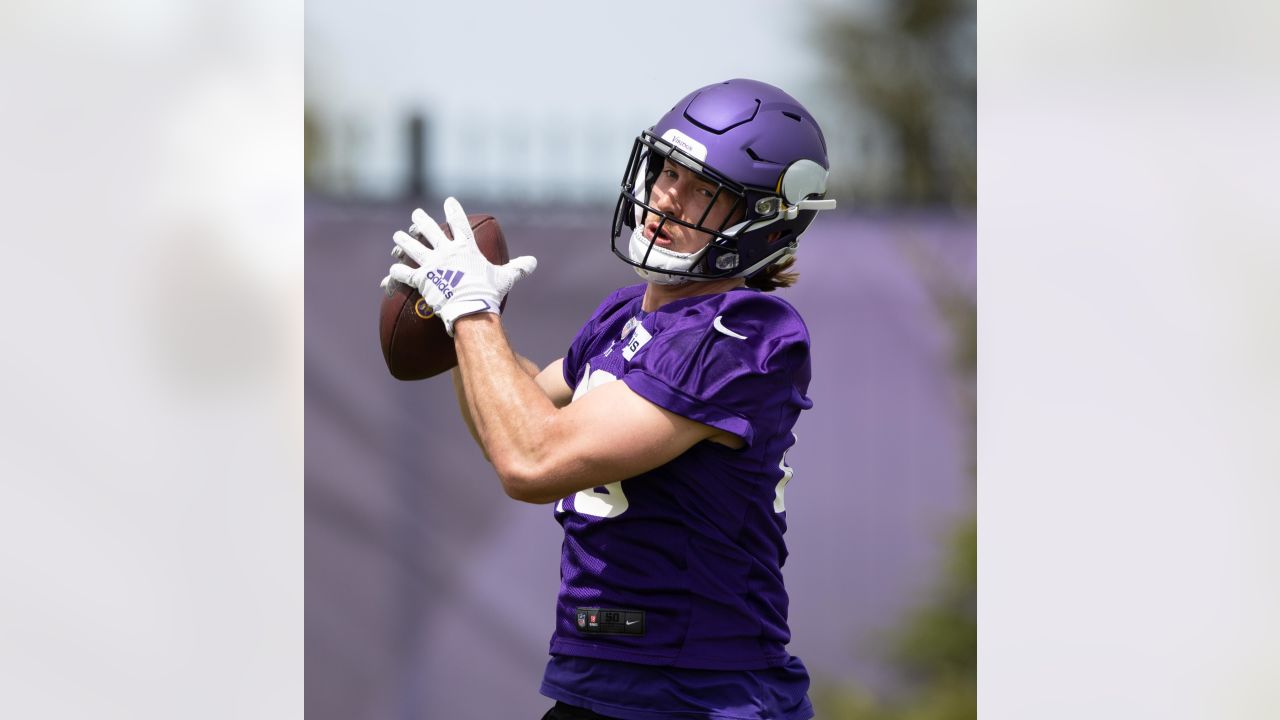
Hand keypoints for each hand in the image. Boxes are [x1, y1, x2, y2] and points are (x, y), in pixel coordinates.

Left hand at [382, 197, 536, 335]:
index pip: (459, 224)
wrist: (470, 307)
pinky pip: (404, 274)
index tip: (448, 201)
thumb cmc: (489, 293)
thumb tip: (533, 262)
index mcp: (466, 249)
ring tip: (397, 237)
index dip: (453, 210)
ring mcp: (431, 264)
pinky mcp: (420, 280)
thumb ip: (518, 268)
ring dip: (403, 242)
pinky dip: (397, 273)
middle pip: (430, 230)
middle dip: (421, 221)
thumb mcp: (506, 278)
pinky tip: (392, 272)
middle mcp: (446, 252)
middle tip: (415, 215)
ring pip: (412, 248)